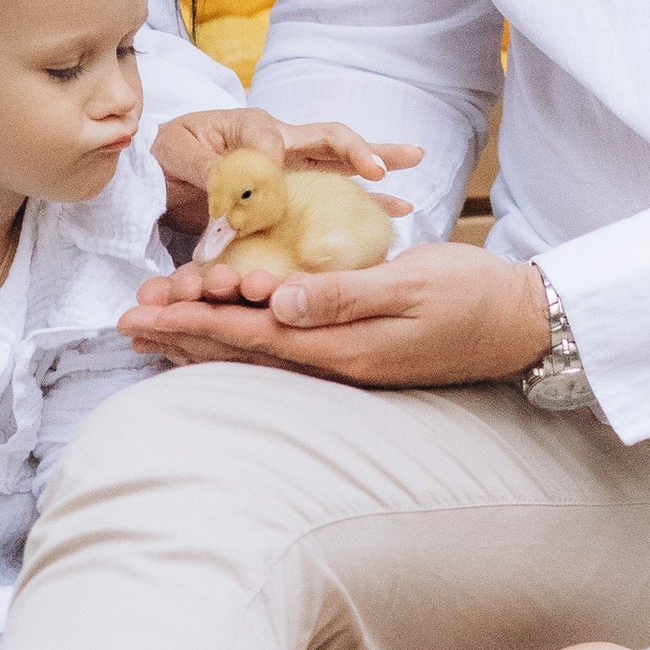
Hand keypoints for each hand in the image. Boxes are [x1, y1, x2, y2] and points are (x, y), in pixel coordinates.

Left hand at [120, 240, 547, 391]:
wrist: (526, 324)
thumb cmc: (474, 296)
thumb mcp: (411, 285)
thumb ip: (343, 293)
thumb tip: (278, 303)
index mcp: (342, 345)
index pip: (248, 333)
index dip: (191, 321)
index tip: (141, 313)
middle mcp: (335, 362)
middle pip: (240, 351)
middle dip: (179, 333)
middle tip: (122, 321)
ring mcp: (346, 363)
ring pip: (256, 354)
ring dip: (202, 339)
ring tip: (153, 329)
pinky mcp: (357, 354)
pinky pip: (282, 353)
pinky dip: (241, 342)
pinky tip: (222, 337)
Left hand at [151, 103, 421, 235]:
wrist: (158, 174)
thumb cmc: (168, 155)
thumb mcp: (177, 153)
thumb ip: (207, 173)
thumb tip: (236, 208)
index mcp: (251, 128)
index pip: (273, 144)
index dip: (267, 174)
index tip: (251, 206)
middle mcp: (280, 146)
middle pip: (330, 141)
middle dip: (366, 150)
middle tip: (402, 162)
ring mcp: (289, 173)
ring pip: (339, 170)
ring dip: (375, 172)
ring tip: (413, 180)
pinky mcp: (288, 200)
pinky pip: (328, 202)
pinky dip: (359, 210)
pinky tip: (390, 219)